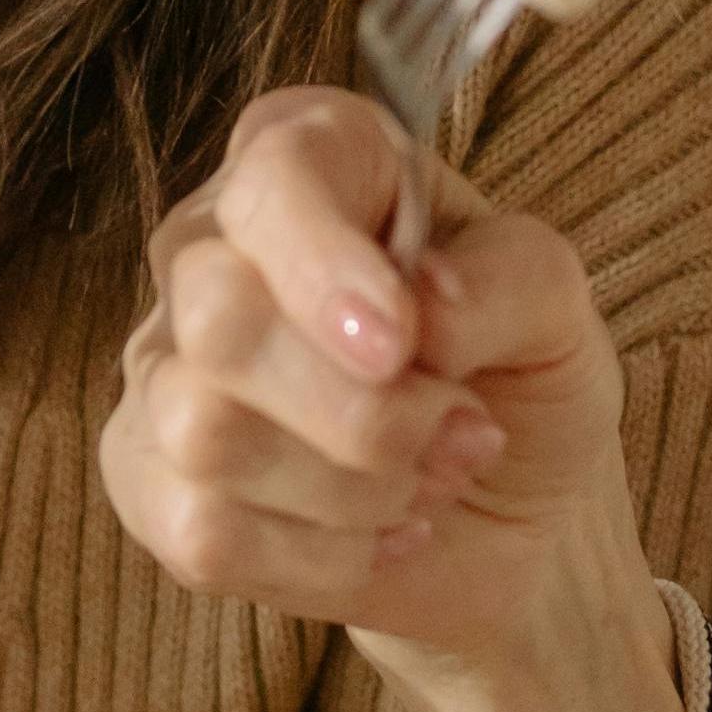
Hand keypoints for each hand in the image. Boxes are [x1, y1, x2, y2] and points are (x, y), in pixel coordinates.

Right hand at [103, 89, 682, 711]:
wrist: (524, 547)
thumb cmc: (538, 398)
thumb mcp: (564, 311)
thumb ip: (498, 273)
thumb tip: (405, 301)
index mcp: (315, 164)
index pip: (271, 155)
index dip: (324, 249)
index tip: (409, 332)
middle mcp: (213, 245)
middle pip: (214, 306)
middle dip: (365, 407)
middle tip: (456, 437)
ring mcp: (162, 369)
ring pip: (198, 427)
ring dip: (349, 486)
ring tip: (423, 487)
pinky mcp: (147, 488)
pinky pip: (185, 531)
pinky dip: (307, 557)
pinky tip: (370, 545)